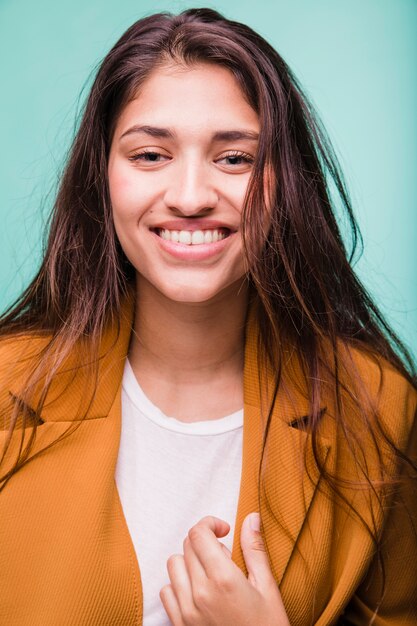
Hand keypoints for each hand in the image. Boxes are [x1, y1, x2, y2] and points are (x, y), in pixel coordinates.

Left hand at [160, 512, 289, 624]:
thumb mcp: (268, 587)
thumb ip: (255, 549)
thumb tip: (251, 517)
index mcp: (223, 579)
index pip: (198, 533)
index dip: (210, 524)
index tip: (225, 531)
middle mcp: (199, 593)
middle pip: (187, 545)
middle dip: (205, 542)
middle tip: (225, 556)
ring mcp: (186, 611)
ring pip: (174, 565)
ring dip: (191, 562)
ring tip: (212, 574)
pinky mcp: (180, 625)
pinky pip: (167, 592)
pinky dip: (179, 585)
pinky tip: (200, 592)